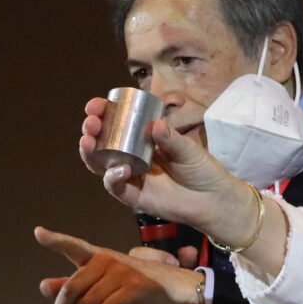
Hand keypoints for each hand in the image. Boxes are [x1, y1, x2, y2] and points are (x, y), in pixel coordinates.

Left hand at [35, 227, 201, 303]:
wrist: (181, 290)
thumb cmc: (142, 286)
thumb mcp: (107, 286)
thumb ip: (76, 287)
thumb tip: (43, 287)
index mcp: (100, 257)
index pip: (75, 246)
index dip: (56, 240)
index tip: (38, 233)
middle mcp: (109, 260)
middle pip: (73, 288)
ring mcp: (123, 272)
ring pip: (89, 303)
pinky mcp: (136, 287)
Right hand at [78, 99, 252, 241]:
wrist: (213, 199)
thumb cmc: (201, 170)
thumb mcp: (188, 149)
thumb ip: (171, 139)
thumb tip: (155, 124)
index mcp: (142, 141)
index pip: (116, 124)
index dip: (103, 114)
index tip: (97, 104)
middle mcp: (131, 157)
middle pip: (102, 143)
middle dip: (92, 130)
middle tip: (91, 121)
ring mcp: (130, 176)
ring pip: (100, 164)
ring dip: (90, 152)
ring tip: (89, 140)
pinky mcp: (133, 196)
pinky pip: (115, 186)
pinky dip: (112, 177)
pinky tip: (120, 169)